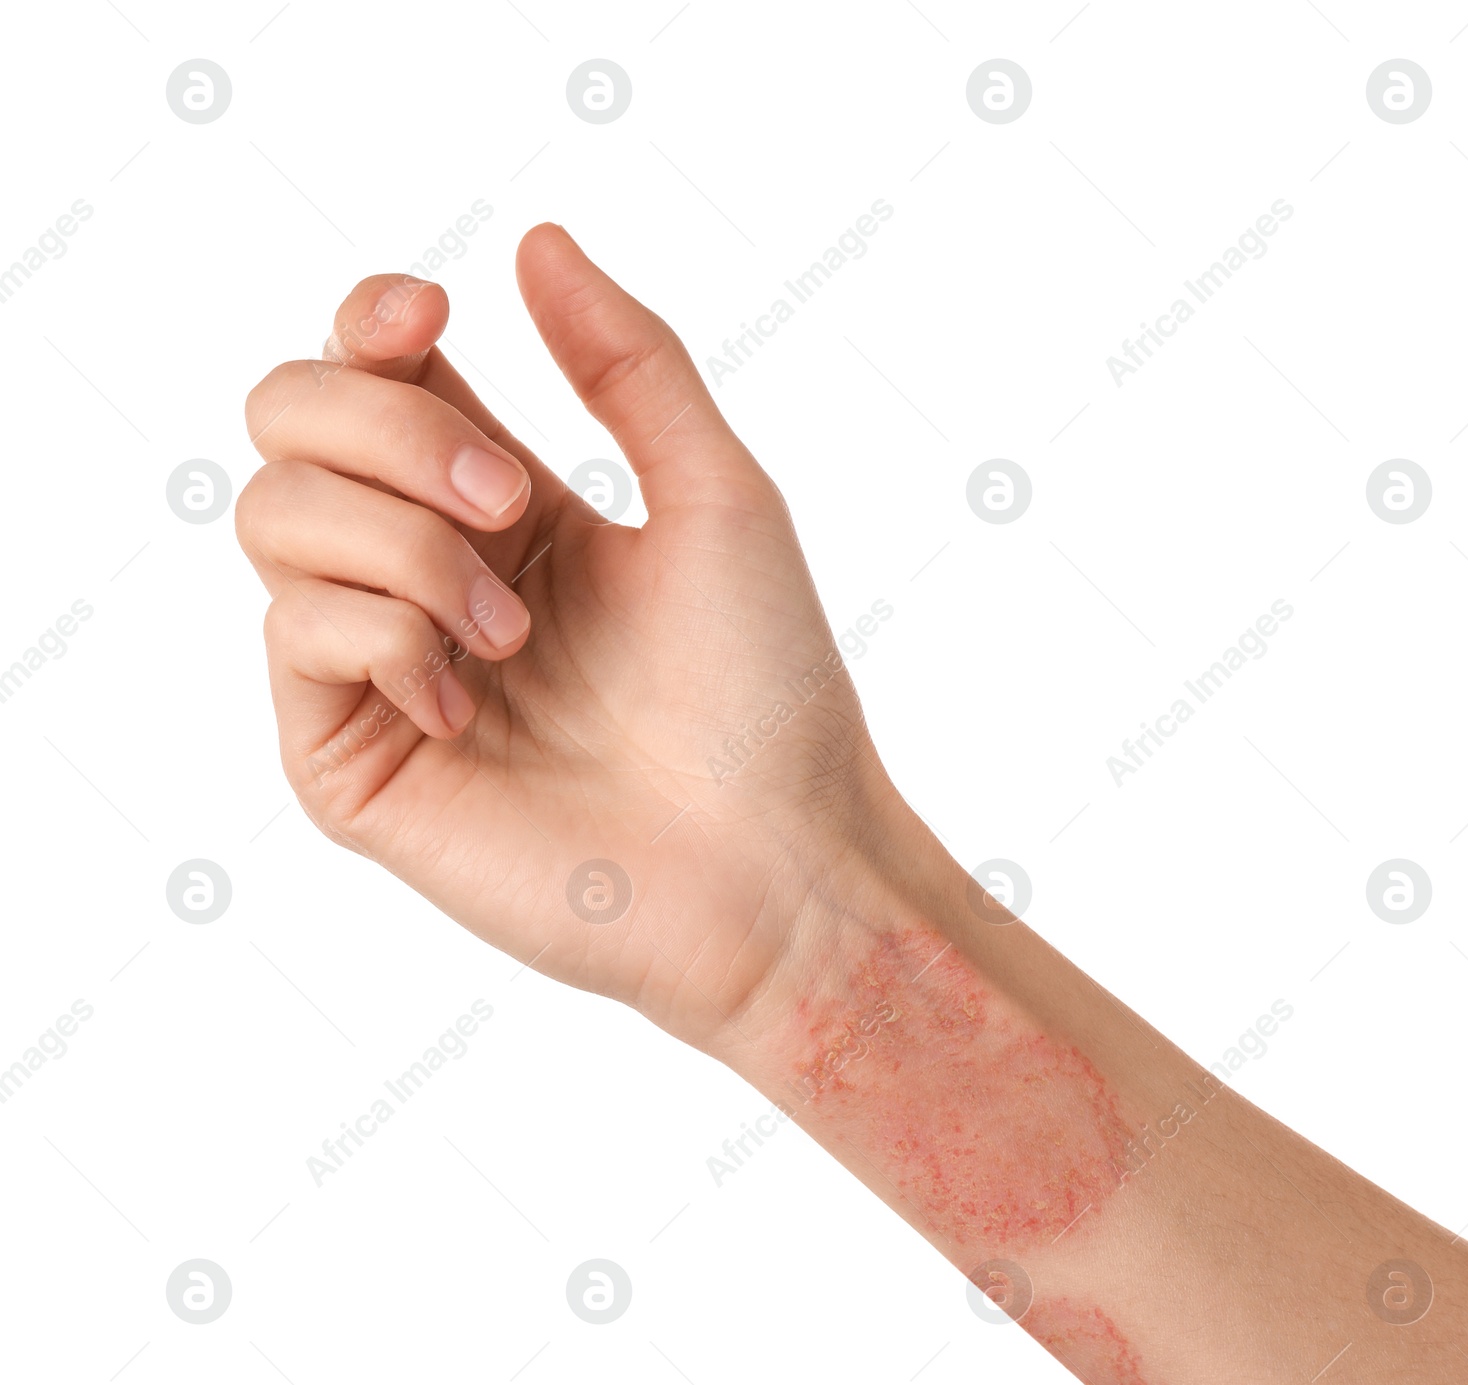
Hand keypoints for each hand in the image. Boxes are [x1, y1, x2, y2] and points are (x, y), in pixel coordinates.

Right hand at [239, 225, 901, 1050]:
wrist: (774, 862)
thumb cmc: (765, 687)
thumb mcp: (716, 495)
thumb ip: (628, 365)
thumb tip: (533, 238)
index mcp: (502, 505)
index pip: (376, 370)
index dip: (371, 319)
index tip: (430, 312)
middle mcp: (426, 571)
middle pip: (293, 418)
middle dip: (389, 430)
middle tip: (512, 505)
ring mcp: (380, 665)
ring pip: (276, 515)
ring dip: (402, 545)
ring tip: (512, 635)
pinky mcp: (350, 758)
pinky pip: (293, 634)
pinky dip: (382, 637)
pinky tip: (472, 705)